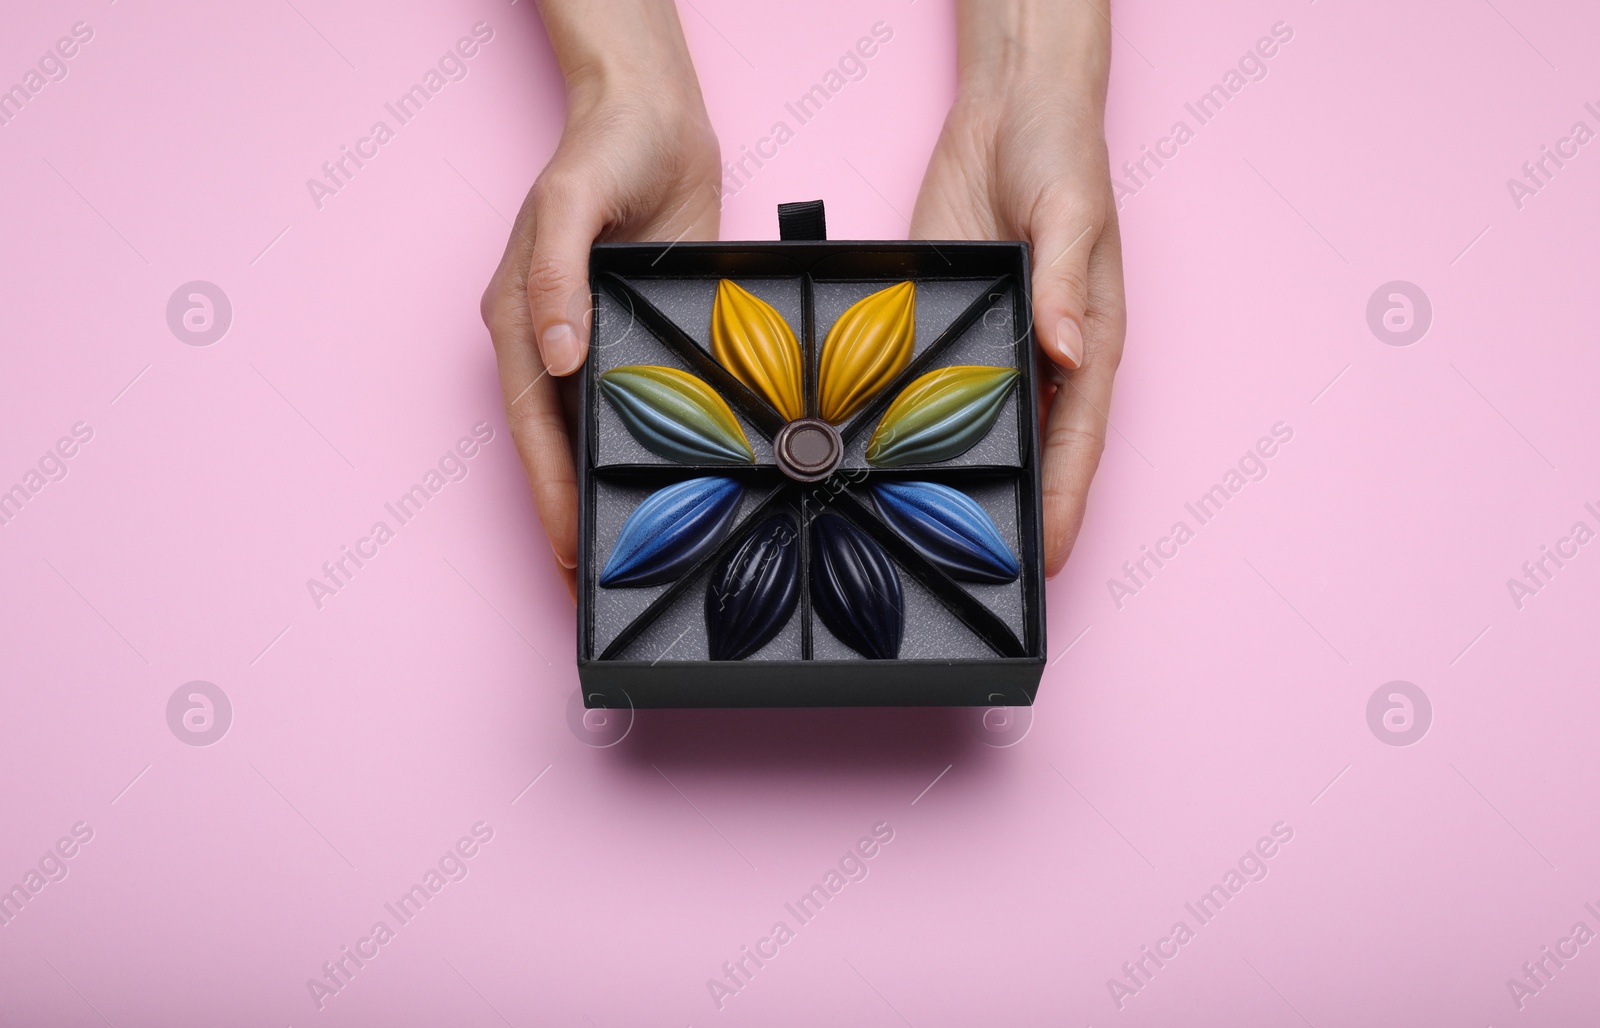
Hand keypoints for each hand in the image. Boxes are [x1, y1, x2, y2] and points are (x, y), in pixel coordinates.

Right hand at [482, 1, 719, 600]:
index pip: (533, 424)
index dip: (551, 491)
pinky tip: (673, 488)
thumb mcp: (575, 202)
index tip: (571, 551)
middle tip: (600, 583)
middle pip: (558, 444)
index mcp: (521, 317)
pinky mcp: (640, 335)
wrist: (657, 112)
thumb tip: (555, 356)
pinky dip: (649, 452)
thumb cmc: (606, 147)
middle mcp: (553, 339)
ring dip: (610, 492)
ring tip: (635, 556)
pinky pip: (642, 406)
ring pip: (597, 434)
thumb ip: (559, 276)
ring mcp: (597, 341)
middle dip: (575, 512)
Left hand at [910, 0, 1125, 576]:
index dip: (1064, 505)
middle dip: (1014, 513)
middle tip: (984, 574)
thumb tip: (1064, 349)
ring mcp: (992, 350)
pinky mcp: (947, 329)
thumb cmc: (1063, 158)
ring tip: (927, 540)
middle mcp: (1042, 360)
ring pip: (977, 431)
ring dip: (959, 481)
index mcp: (1087, 343)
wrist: (1008, 111)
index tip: (1048, 561)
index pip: (1077, 442)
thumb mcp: (1071, 214)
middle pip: (1030, 452)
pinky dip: (914, 429)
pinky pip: (930, 389)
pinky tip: (886, 466)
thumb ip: (1066, 282)